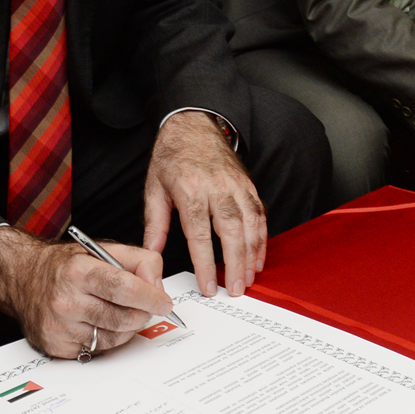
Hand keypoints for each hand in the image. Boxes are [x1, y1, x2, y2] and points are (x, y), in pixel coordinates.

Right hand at [0, 226, 171, 359]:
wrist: (23, 278)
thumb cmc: (66, 265)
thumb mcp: (102, 249)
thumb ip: (139, 261)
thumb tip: (158, 287)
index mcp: (79, 271)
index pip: (125, 288)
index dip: (151, 297)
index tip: (164, 302)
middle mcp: (66, 300)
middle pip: (122, 318)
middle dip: (143, 314)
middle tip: (147, 308)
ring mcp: (59, 326)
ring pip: (113, 338)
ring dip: (128, 328)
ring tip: (123, 312)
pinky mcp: (56, 346)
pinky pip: (96, 350)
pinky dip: (107, 339)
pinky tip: (101, 323)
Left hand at [142, 111, 266, 296]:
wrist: (193, 124)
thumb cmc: (171, 156)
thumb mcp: (154, 187)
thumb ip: (156, 223)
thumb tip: (152, 254)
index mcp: (190, 189)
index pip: (199, 233)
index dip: (205, 263)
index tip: (209, 286)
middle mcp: (217, 187)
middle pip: (231, 231)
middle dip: (235, 263)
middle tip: (236, 289)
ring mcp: (236, 185)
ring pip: (250, 223)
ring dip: (251, 254)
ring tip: (249, 278)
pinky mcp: (248, 184)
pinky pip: (259, 213)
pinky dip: (261, 237)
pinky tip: (258, 256)